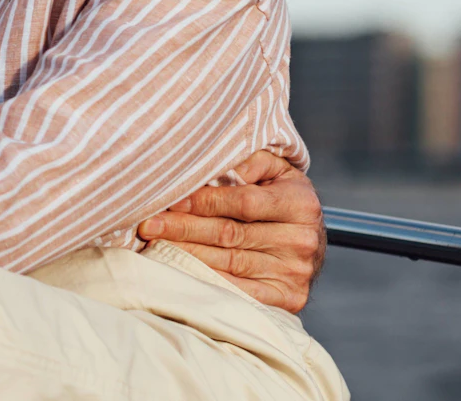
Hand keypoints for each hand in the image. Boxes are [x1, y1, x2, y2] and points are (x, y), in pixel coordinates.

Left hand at [136, 149, 324, 311]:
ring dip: (187, 254)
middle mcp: (301, 240)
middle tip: (148, 225)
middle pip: (230, 235)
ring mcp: (295, 272)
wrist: (312, 239)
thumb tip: (216, 167)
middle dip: (183, 229)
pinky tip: (181, 271)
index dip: (203, 202)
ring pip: (230, 263)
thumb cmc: (282, 196)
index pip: (243, 203)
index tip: (170, 200)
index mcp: (300, 203)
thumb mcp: (276, 169)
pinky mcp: (290, 298)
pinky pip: (241, 291)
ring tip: (155, 245)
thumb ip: (249, 161)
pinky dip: (208, 281)